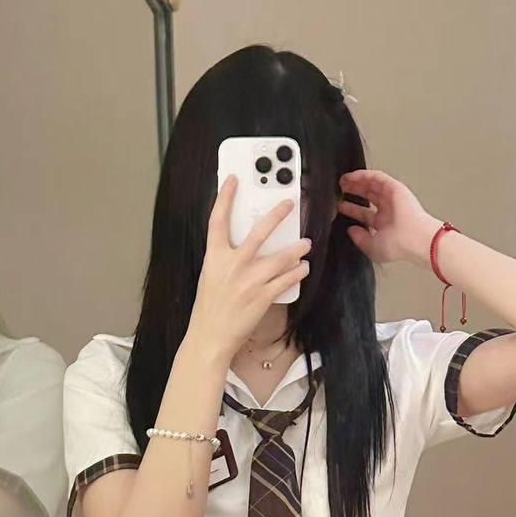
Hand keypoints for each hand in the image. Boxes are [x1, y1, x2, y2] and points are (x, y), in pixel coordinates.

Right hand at [187, 175, 310, 363]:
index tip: (233, 180)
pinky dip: (297, 272)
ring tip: (305, 243)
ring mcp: (249, 281)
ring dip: (296, 249)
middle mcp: (232, 265)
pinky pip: (286, 280)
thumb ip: (225, 259)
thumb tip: (245, 245)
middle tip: (289, 203)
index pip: (217, 220)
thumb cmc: (209, 307)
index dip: (225, 197)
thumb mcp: (210, 276)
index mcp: (214, 257)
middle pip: (258, 232)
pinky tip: (303, 268)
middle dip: (277, 215)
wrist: (210, 336)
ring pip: (280, 257)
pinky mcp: (262, 297)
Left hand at [337, 169, 441, 265]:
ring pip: (372, 185)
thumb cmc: (399, 245)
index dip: (352, 210)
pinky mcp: (395, 188)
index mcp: (385, 225)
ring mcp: (392, 198)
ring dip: (357, 182)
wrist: (414, 237)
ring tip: (343, 181)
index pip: (366, 214)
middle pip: (368, 197)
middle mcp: (389, 210)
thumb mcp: (372, 248)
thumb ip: (359, 239)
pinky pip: (377, 177)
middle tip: (341, 190)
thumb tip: (351, 230)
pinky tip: (351, 176)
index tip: (341, 207)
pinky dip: (363, 175)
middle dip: (355, 193)